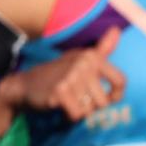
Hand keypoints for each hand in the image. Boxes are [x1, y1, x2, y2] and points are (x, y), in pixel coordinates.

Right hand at [0, 29, 124, 122]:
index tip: (108, 97)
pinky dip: (70, 116)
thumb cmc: (58, 73)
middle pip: (104, 101)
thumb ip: (102, 49)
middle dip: (92, 106)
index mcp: (91, 56)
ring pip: (90, 110)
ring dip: (80, 111)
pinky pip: (77, 114)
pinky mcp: (59, 92)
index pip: (120, 81)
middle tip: (77, 98)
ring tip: (69, 101)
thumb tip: (116, 29)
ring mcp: (70, 77)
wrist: (24, 85)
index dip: (116, 95)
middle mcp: (83, 64)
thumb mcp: (80, 58)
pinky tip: (62, 107)